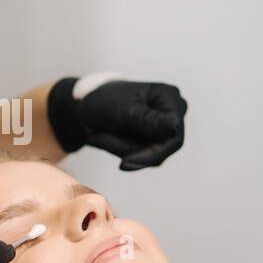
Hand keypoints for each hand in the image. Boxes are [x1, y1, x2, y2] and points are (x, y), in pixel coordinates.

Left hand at [48, 77, 186, 169]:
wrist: (87, 103)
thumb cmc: (102, 100)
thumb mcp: (121, 110)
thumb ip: (147, 121)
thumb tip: (175, 128)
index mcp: (169, 98)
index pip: (173, 135)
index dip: (152, 153)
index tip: (124, 164)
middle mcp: (173, 112)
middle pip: (161, 147)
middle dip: (127, 149)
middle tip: (98, 138)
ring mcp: (164, 127)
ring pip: (150, 155)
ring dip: (120, 149)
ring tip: (98, 135)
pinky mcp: (154, 139)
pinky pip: (142, 156)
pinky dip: (120, 150)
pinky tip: (104, 137)